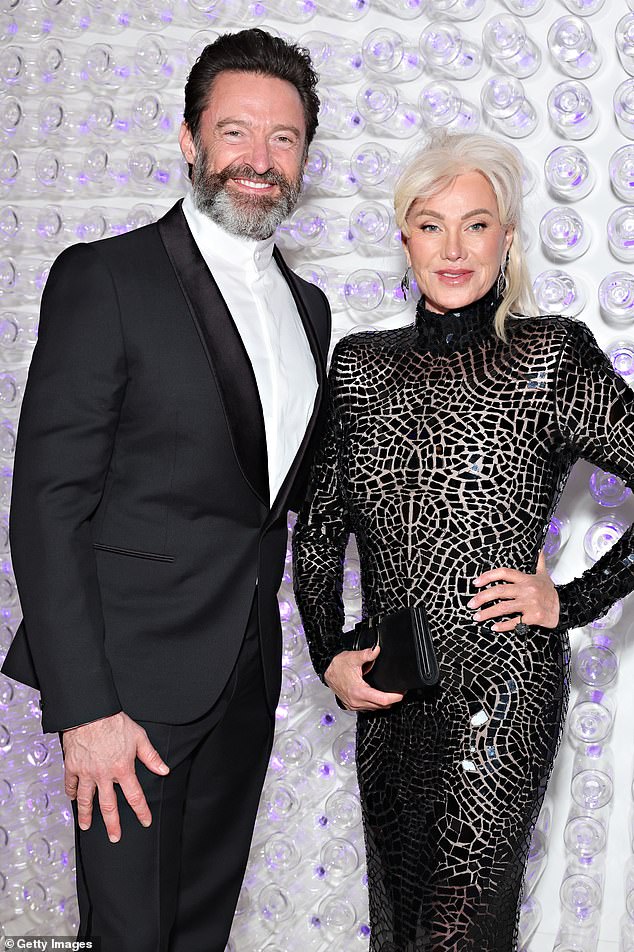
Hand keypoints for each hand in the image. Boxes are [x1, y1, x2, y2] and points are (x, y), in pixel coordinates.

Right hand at [62, 711, 169, 843]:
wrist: (90, 713)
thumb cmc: (115, 723)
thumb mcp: (138, 737)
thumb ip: (151, 756)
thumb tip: (164, 770)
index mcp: (122, 769)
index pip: (135, 796)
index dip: (141, 811)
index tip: (144, 821)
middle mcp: (104, 775)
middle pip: (109, 806)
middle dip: (112, 824)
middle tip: (114, 837)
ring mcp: (87, 773)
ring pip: (87, 800)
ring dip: (87, 815)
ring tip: (86, 826)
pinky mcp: (73, 767)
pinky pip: (71, 785)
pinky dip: (72, 794)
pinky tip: (73, 799)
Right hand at [324, 645, 404, 710]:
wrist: (327, 672)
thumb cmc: (337, 667)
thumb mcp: (353, 658)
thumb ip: (367, 654)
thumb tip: (377, 650)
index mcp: (358, 691)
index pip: (382, 700)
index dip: (394, 697)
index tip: (401, 693)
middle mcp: (356, 701)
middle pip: (380, 706)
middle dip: (391, 700)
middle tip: (398, 692)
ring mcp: (353, 705)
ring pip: (374, 709)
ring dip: (383, 703)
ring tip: (390, 694)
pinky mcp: (351, 706)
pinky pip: (367, 708)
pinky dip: (374, 704)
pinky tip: (377, 697)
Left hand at [467, 552, 559, 631]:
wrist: (566, 607)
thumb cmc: (550, 592)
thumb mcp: (544, 574)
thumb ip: (539, 562)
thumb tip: (539, 548)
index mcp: (525, 579)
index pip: (503, 573)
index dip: (488, 576)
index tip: (475, 582)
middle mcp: (526, 590)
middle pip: (499, 591)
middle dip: (482, 597)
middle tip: (471, 604)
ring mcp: (530, 603)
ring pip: (503, 607)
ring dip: (487, 613)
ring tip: (477, 617)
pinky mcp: (534, 617)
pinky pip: (515, 622)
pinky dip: (502, 625)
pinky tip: (493, 627)